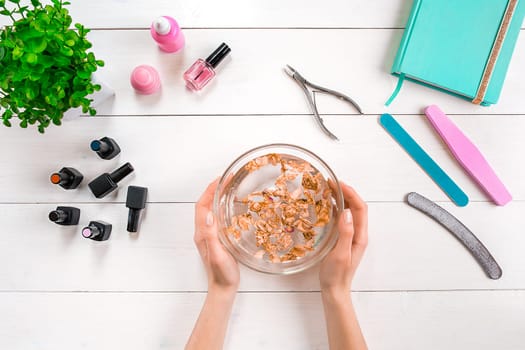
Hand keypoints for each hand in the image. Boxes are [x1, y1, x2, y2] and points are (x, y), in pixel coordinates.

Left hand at [194, 179, 239, 293]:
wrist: (223, 288)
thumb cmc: (221, 274)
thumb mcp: (217, 254)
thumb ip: (211, 235)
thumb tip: (209, 214)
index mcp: (202, 233)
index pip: (202, 205)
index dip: (209, 190)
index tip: (221, 180)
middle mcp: (203, 232)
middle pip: (205, 204)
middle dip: (214, 189)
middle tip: (227, 179)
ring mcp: (209, 235)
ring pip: (210, 210)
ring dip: (217, 197)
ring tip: (230, 188)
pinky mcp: (216, 239)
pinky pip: (217, 217)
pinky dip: (222, 207)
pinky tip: (232, 207)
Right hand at [320, 182, 367, 294]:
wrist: (334, 290)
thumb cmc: (336, 275)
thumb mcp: (340, 254)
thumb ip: (345, 234)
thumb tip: (347, 212)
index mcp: (360, 236)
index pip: (360, 208)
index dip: (351, 193)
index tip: (338, 184)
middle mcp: (357, 233)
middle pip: (356, 207)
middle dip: (346, 192)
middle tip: (330, 182)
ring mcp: (350, 235)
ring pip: (349, 211)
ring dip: (341, 198)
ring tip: (327, 189)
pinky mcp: (342, 238)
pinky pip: (342, 218)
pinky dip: (335, 207)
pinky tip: (325, 205)